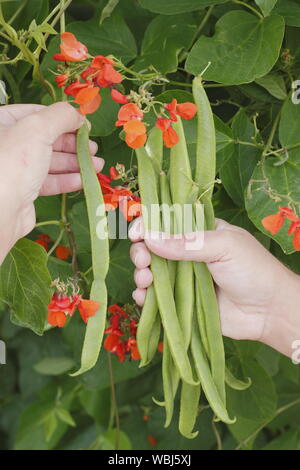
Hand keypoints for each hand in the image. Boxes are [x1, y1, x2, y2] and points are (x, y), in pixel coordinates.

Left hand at [0, 102, 102, 261]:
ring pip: (49, 161)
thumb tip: (79, 116)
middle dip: (73, 144)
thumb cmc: (13, 162)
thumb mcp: (38, 128)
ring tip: (97, 166)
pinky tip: (84, 180)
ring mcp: (14, 169)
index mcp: (2, 123)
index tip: (84, 126)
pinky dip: (67, 180)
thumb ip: (61, 116)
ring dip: (75, 163)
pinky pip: (48, 181)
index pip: (36, 113)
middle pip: (45, 138)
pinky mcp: (23, 191)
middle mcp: (6, 144)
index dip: (62, 118)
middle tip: (93, 149)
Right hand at [129, 217, 299, 357]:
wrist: (268, 311)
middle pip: (152, 247)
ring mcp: (182, 278)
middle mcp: (187, 253)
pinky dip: (144, 297)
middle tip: (143, 260)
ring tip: (145, 281)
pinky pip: (156, 298)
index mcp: (198, 232)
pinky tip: (143, 297)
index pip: (166, 222)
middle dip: (141, 252)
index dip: (147, 225)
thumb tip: (150, 238)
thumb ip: (187, 242)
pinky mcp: (181, 302)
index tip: (136, 234)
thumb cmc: (253, 270)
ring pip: (150, 272)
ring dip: (141, 274)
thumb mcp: (224, 246)